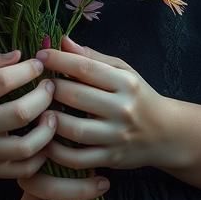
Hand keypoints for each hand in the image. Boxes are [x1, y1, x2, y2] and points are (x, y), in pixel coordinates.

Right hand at [0, 49, 56, 179]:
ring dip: (47, 131)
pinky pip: (21, 170)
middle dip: (43, 97)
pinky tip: (44, 142)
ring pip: (24, 147)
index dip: (27, 70)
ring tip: (53, 116)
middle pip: (18, 113)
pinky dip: (39, 158)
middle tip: (51, 88)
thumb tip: (20, 55)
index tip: (39, 65)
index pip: (2, 80)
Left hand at [34, 33, 168, 170]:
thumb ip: (92, 58)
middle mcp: (122, 108)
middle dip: (49, 89)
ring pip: (74, 129)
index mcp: (125, 82)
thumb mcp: (123, 71)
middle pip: (76, 96)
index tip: (39, 56)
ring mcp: (116, 136)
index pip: (85, 68)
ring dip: (49, 120)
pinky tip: (45, 140)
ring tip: (36, 112)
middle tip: (34, 85)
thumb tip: (63, 41)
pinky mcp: (111, 158)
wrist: (166, 133)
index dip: (58, 60)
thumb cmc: (138, 96)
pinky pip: (77, 158)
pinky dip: (57, 151)